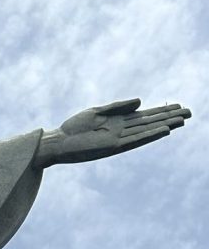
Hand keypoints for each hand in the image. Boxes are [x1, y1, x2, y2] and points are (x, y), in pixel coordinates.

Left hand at [34, 98, 191, 167]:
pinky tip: (164, 131)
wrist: (58, 142)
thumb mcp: (96, 112)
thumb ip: (118, 106)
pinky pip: (136, 140)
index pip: (144, 115)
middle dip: (169, 117)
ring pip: (147, 130)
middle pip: (150, 122)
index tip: (178, 105)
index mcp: (118, 121)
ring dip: (165, 125)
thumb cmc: (74, 127)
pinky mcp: (113, 146)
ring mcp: (119, 139)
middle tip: (190, 112)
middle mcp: (122, 130)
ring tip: (182, 120)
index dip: (161, 110)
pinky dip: (151, 135)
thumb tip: (141, 102)